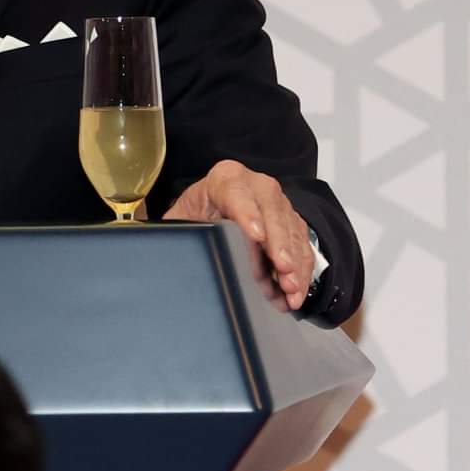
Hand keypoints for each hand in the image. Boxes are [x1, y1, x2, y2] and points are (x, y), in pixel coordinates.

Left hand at [165, 161, 312, 310]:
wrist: (215, 205)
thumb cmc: (199, 211)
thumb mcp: (182, 217)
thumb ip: (178, 229)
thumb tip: (167, 251)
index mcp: (225, 179)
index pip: (237, 193)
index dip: (247, 214)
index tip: (255, 235)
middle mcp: (256, 186)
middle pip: (273, 212)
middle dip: (279, 244)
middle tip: (283, 268)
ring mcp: (277, 203)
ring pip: (292, 231)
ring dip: (294, 263)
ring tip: (292, 289)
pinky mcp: (291, 221)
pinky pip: (302, 244)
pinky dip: (301, 270)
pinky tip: (296, 291)